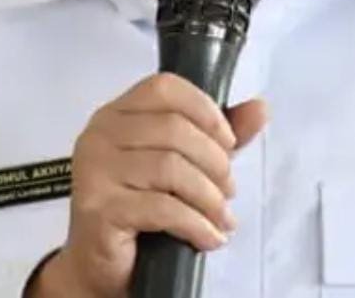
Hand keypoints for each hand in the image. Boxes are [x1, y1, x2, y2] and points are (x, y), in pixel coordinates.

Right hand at [27, 73, 266, 297]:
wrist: (103, 266)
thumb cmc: (142, 208)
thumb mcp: (186, 164)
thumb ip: (218, 135)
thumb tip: (259, 108)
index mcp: (118, 113)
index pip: (164, 88)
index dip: (205, 110)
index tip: (228, 142)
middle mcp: (100, 133)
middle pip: (173, 128)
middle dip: (214, 161)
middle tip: (229, 189)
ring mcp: (94, 169)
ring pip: (170, 167)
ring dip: (209, 196)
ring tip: (221, 216)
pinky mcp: (98, 207)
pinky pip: (162, 207)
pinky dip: (196, 224)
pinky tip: (209, 237)